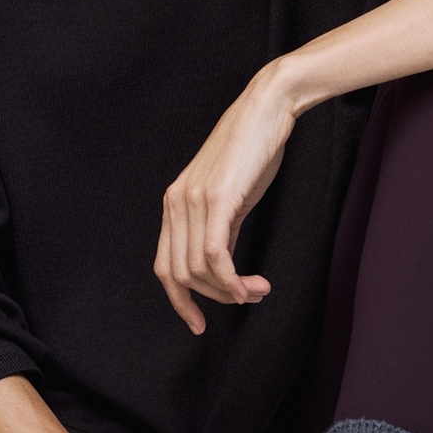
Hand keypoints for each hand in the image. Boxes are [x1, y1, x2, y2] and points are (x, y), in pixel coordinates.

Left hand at [154, 62, 295, 333]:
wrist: (266, 109)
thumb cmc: (253, 150)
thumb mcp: (230, 195)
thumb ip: (220, 228)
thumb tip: (223, 264)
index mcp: (175, 203)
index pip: (165, 267)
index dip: (180, 301)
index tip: (198, 323)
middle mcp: (177, 203)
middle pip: (180, 275)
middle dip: (213, 299)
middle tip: (247, 299)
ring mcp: (194, 200)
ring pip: (199, 270)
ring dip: (230, 292)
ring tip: (257, 290)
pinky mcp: (217, 198)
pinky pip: (214, 255)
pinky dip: (231, 280)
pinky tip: (251, 285)